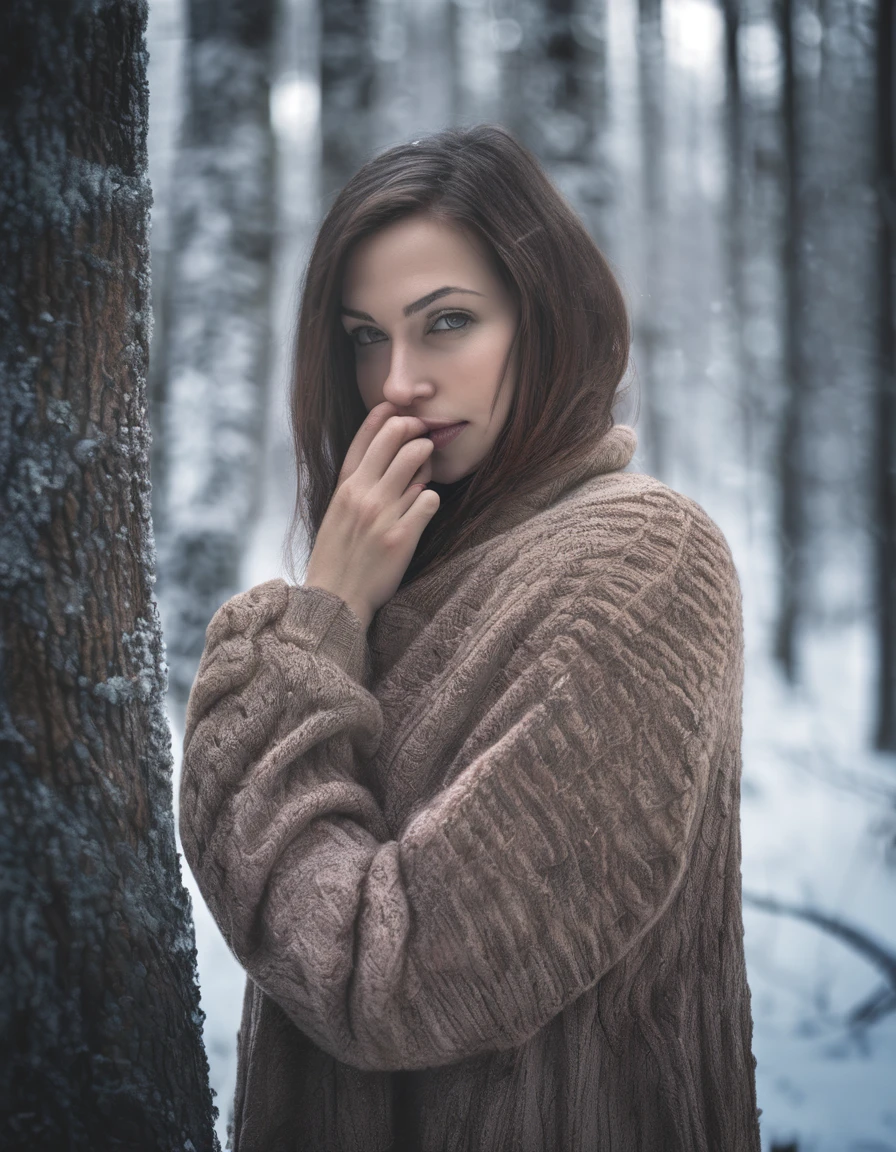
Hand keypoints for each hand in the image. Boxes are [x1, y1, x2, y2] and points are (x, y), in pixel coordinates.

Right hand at [302, 401, 440, 626]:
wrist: (336, 599)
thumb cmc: (338, 556)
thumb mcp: (336, 513)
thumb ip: (356, 485)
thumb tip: (387, 459)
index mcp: (344, 488)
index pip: (365, 437)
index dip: (385, 415)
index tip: (399, 407)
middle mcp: (362, 495)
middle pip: (395, 438)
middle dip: (415, 429)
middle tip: (424, 435)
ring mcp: (382, 514)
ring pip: (417, 462)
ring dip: (427, 462)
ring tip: (424, 473)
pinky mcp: (402, 536)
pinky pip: (429, 499)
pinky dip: (430, 499)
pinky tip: (424, 508)